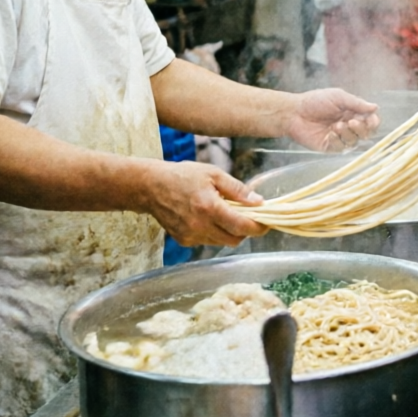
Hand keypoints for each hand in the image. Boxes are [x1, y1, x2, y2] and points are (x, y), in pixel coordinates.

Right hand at [144, 161, 268, 245]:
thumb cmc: (182, 176)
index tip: (267, 223)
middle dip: (245, 230)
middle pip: (235, 239)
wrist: (150, 187)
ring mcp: (191, 236)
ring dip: (229, 231)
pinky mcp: (184, 241)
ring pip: (221, 242)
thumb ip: (238, 189)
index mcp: (210, 208)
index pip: (242, 227)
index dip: (259, 227)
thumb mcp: (213, 174)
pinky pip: (207, 241)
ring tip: (226, 214)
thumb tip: (259, 202)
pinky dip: (214, 232)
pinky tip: (208, 218)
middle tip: (248, 216)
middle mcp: (200, 226)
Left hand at [285, 89, 379, 151]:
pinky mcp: (330, 146)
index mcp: (353, 113)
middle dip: (362, 129)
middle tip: (351, 122)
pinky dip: (337, 141)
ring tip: (336, 125)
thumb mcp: (338, 97)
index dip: (373, 122)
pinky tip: (329, 134)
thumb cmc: (315, 101)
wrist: (294, 112)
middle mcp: (349, 126)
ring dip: (348, 134)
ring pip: (355, 141)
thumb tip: (375, 107)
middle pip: (366, 133)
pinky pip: (341, 148)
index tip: (371, 119)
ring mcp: (340, 137)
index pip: (370, 121)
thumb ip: (357, 103)